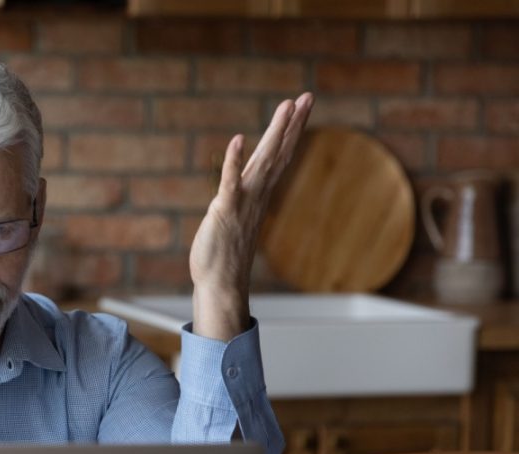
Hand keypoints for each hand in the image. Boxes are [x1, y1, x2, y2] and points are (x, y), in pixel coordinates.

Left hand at [189, 92, 313, 340]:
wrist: (219, 284)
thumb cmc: (223, 255)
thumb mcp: (235, 219)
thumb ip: (241, 201)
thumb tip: (246, 189)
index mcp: (258, 194)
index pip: (279, 156)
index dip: (291, 131)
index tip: (301, 105)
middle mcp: (255, 195)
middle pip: (278, 153)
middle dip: (292, 125)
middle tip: (306, 97)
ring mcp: (242, 202)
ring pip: (263, 162)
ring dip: (274, 135)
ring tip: (287, 107)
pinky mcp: (224, 211)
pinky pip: (230, 182)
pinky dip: (234, 162)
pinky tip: (238, 140)